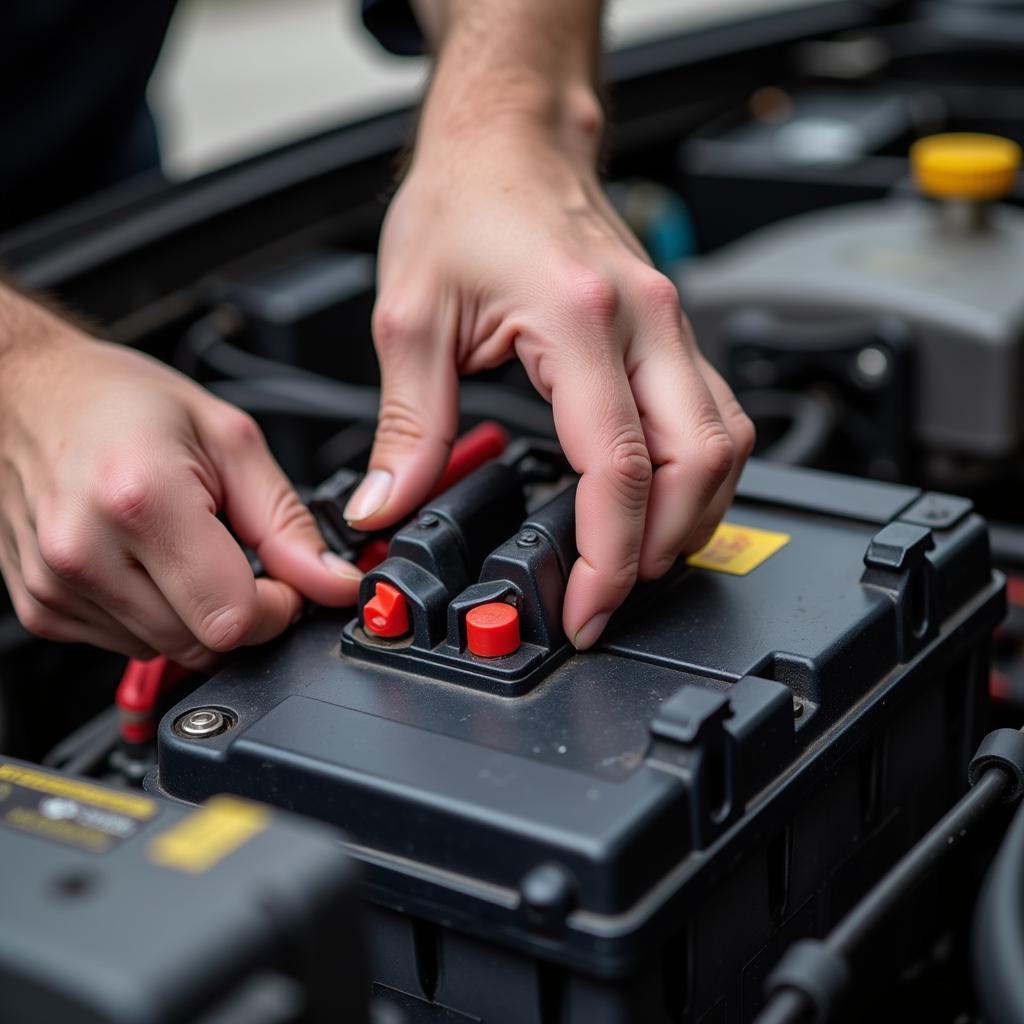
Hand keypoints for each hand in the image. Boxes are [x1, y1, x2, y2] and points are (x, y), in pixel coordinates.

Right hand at [0, 304, 360, 667]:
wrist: (29, 392)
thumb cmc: (122, 403)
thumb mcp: (230, 441)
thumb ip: (288, 523)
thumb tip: (332, 582)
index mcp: (142, 501)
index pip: (234, 618)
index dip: (278, 607)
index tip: (285, 580)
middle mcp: (86, 552)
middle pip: (203, 644)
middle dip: (242, 611)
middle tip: (236, 554)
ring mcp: (56, 586)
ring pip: (168, 651)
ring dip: (197, 614)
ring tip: (183, 546)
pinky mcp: (41, 608)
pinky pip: (127, 644)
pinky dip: (156, 615)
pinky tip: (147, 562)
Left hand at [347, 113, 753, 648]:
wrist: (506, 142)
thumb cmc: (463, 205)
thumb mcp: (412, 317)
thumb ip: (407, 426)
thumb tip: (389, 505)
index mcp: (579, 318)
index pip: (619, 465)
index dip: (610, 555)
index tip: (587, 606)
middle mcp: (646, 320)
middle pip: (699, 462)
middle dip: (663, 546)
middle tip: (612, 595)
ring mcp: (670, 322)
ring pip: (726, 442)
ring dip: (695, 514)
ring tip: (640, 561)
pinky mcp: (671, 329)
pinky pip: (715, 415)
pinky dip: (700, 474)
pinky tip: (664, 502)